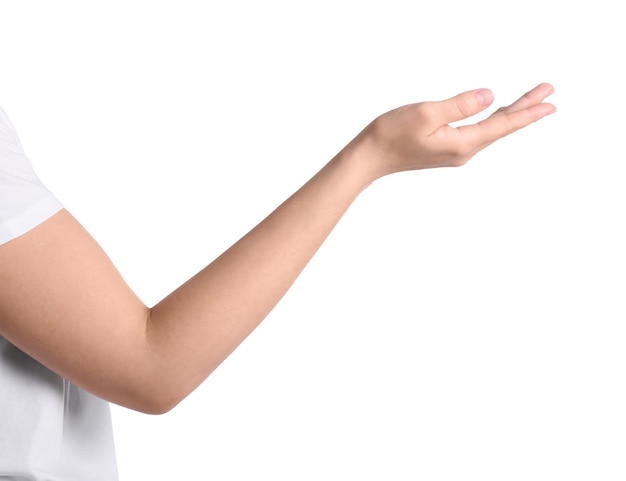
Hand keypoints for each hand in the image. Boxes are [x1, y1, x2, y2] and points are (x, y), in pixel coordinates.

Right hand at [357, 83, 554, 178]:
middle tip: (548, 93)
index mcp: (462, 143)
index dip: (527, 112)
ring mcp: (454, 151)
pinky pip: (477, 132)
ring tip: (529, 101)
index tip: (550, 102)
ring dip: (509, 113)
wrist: (369, 157)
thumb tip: (489, 96)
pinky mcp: (445, 148)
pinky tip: (495, 114)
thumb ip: (461, 105)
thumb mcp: (427, 113)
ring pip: (489, 129)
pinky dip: (491, 120)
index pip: (502, 125)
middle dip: (524, 109)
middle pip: (500, 127)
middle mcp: (463, 151)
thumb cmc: (392, 134)